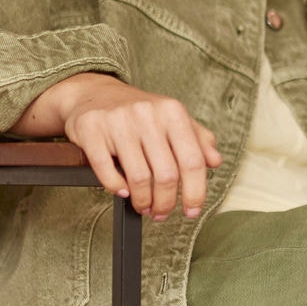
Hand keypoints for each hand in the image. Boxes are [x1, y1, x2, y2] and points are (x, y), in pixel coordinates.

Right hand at [21, 73, 221, 219]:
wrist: (93, 92)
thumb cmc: (138, 111)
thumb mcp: (172, 118)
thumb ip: (197, 139)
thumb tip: (215, 161)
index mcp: (172, 111)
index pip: (193, 161)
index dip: (195, 192)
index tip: (192, 211)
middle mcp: (147, 113)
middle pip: (166, 175)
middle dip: (165, 203)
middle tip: (161, 213)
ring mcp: (118, 121)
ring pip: (138, 178)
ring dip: (143, 200)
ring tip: (143, 205)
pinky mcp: (91, 129)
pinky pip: (107, 170)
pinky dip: (117, 188)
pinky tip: (123, 192)